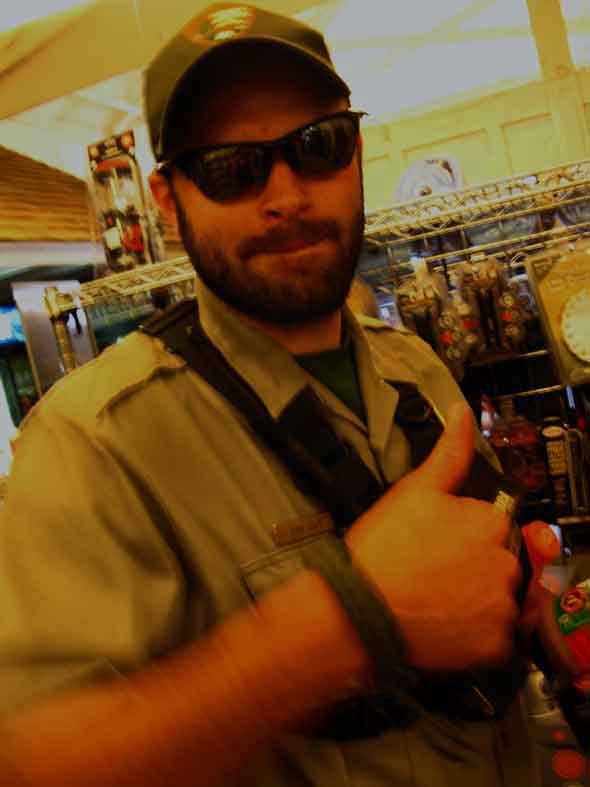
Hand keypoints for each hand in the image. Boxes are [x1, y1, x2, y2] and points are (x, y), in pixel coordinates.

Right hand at [345, 403, 520, 673]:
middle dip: (470, 564)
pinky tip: (441, 621)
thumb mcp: (414, 490)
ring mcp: (501, 607)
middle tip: (431, 569)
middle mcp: (505, 563)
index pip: (488, 523)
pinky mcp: (493, 645)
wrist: (357, 610)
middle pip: (495, 560)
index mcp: (490, 522)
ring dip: (473, 598)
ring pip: (496, 598)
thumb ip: (449, 452)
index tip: (435, 542)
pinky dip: (472, 632)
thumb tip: (462, 415)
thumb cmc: (381, 551)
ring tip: (433, 596)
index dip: (459, 532)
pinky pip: (493, 636)